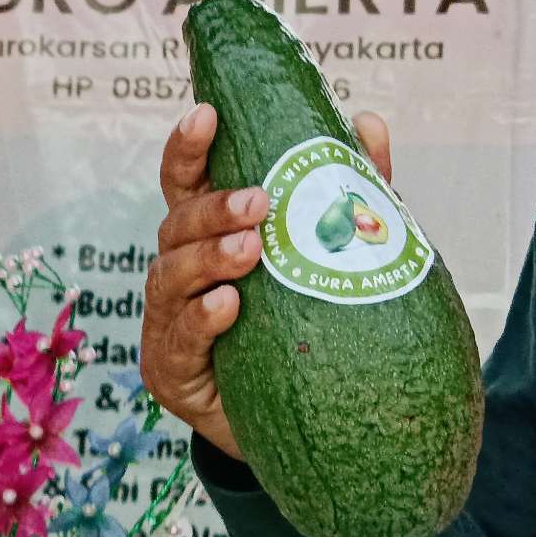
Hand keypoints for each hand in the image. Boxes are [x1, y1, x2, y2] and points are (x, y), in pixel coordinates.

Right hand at [139, 101, 394, 459]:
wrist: (306, 423)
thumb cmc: (306, 326)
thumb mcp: (331, 256)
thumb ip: (346, 194)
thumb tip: (367, 122)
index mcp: (207, 236)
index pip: (187, 182)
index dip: (189, 147)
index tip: (206, 113)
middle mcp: (179, 273)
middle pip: (176, 225)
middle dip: (213, 209)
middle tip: (260, 202)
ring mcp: (167, 324)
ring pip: (170, 278)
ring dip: (208, 258)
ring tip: (251, 251)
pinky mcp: (171, 374)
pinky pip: (179, 341)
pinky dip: (201, 320)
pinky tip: (228, 305)